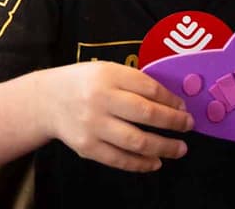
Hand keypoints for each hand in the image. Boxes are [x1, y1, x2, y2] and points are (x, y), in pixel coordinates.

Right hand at [43, 61, 193, 171]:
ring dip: (164, 147)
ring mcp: (92, 126)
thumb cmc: (83, 84)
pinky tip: (155, 161)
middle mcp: (99, 100)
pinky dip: (141, 163)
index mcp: (106, 75)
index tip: (183, 107)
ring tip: (180, 149)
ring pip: (136, 141)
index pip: (148, 88)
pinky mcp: (87, 147)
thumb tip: (172, 103)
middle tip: (188, 126)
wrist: (46, 101)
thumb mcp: (106, 71)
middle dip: (173, 122)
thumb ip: (134, 83)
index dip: (170, 100)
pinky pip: (120, 159)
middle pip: (146, 114)